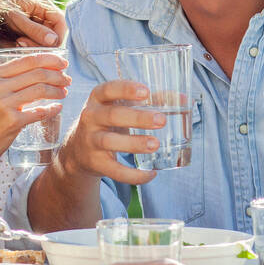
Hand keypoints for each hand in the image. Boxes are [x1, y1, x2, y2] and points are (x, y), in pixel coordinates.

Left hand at [0, 0, 65, 47]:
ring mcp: (37, 23)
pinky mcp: (30, 32)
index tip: (46, 46)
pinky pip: (36, 43)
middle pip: (55, 34)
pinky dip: (29, 46)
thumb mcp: (14, 18)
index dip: (57, 36)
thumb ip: (34, 29)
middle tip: (22, 43)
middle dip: (42, 43)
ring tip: (17, 43)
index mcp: (42, 4)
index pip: (60, 22)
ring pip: (46, 41)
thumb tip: (53, 41)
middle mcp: (43, 13)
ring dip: (34, 46)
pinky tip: (17, 44)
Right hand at [0, 51, 69, 171]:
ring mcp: (4, 104)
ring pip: (41, 89)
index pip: (28, 60)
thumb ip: (9, 80)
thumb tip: (40, 69)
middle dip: (58, 75)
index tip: (63, 63)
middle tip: (67, 80)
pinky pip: (39, 111)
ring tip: (64, 92)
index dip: (50, 59)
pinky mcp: (11, 122)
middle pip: (38, 73)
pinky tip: (57, 108)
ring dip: (57, 90)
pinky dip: (52, 109)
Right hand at [55, 80, 169, 184]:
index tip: (146, 92)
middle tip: (162, 121)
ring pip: (110, 142)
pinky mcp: (94, 162)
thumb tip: (185, 100)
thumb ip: (152, 101)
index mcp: (98, 98)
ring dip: (134, 144)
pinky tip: (151, 174)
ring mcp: (90, 140)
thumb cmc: (109, 121)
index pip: (108, 89)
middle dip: (138, 118)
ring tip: (156, 145)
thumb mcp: (122, 107)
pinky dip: (133, 175)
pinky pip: (113, 170)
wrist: (78, 150)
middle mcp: (90, 117)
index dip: (126, 89)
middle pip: (112, 115)